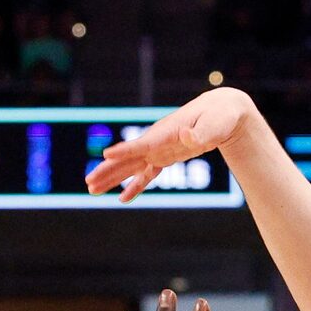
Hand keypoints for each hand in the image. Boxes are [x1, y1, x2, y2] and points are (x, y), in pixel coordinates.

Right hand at [84, 89, 256, 203]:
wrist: (222, 111)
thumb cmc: (219, 117)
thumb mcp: (214, 125)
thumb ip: (200, 133)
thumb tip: (189, 137)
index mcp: (166, 133)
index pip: (141, 145)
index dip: (124, 151)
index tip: (105, 156)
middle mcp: (157, 141)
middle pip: (127, 159)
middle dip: (108, 171)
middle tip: (88, 183)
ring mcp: (159, 149)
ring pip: (130, 167)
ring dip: (112, 178)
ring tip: (92, 190)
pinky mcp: (165, 157)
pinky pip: (146, 174)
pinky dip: (135, 186)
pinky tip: (122, 199)